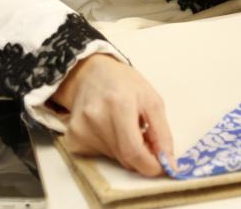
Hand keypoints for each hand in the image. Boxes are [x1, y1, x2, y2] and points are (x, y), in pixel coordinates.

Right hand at [53, 54, 174, 176]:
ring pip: (113, 158)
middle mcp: (95, 118)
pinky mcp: (72, 138)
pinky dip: (109, 148)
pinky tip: (107, 128)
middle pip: (125, 158)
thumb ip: (162, 133)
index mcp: (119, 104)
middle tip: (143, 136)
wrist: (90, 74)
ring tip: (122, 126)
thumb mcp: (152, 100)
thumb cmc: (124, 84)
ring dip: (124, 150)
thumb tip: (168, 163)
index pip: (133, 150)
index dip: (150, 165)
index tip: (161, 165)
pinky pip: (99, 156)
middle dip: (140, 155)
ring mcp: (80, 129)